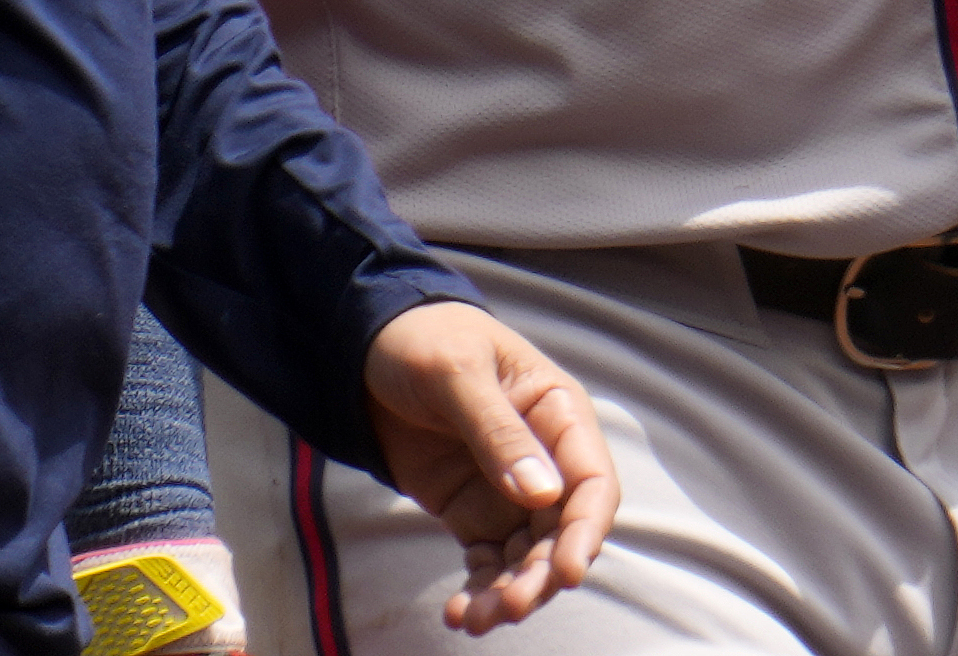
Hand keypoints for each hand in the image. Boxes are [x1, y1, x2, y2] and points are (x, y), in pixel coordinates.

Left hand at [361, 302, 616, 633]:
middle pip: (562, 531)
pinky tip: (460, 613)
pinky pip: (488, 561)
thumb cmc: (425, 340)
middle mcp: (545, 458)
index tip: (567, 571)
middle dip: (542, 573)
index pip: (591, 481)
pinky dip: (481, 590)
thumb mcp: (458, 373)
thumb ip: (498, 432)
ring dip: (512, 591)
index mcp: (558, 413)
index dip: (586, 529)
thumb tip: (543, 494)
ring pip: (527, 556)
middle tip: (513, 605)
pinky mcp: (473, 512)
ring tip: (478, 618)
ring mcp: (509, 489)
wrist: (366, 350)